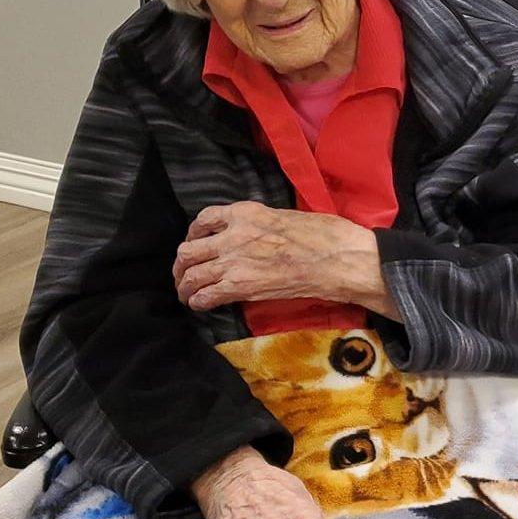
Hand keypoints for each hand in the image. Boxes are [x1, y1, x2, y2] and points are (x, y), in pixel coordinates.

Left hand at [172, 202, 393, 316]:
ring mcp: (234, 262)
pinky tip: (201, 305)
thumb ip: (259, 224)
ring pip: (191, 276)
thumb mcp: (284, 216)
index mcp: (245, 213)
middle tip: (184, 274)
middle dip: (182, 265)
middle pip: (188, 251)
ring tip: (187, 294)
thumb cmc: (323, 234)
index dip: (193, 234)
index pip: (203, 219)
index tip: (194, 242)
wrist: (336, 258)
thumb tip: (251, 236)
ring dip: (185, 287)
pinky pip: (206, 296)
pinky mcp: (241, 287)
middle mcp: (232, 235)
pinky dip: (198, 302)